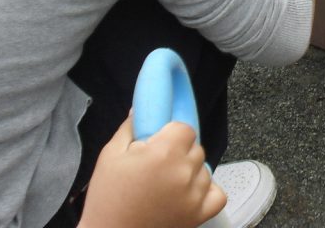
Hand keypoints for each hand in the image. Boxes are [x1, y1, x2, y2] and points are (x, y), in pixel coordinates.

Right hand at [79, 117, 225, 227]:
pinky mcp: (199, 214)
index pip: (185, 128)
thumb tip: (142, 109)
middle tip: (157, 167)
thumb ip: (131, 127)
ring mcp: (194, 194)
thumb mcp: (110, 156)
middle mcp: (184, 171)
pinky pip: (217, 193)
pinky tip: (187, 193)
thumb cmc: (107, 200)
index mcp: (164, 152)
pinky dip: (206, 192)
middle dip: (179, 152)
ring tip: (165, 185)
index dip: (171, 134)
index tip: (159, 144)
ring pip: (204, 168)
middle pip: (195, 147)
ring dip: (190, 172)